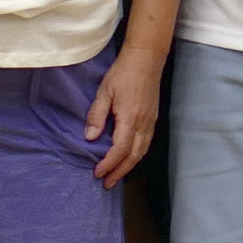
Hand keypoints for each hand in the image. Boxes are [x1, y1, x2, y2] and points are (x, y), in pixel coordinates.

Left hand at [85, 46, 164, 180]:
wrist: (146, 58)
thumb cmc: (123, 72)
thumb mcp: (104, 91)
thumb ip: (96, 116)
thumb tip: (90, 138)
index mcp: (130, 117)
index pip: (120, 149)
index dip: (109, 164)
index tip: (97, 172)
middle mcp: (144, 123)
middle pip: (134, 156)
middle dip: (120, 172)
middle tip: (107, 183)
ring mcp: (151, 121)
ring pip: (142, 151)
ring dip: (129, 166)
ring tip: (116, 175)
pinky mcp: (153, 118)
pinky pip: (146, 143)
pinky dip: (137, 155)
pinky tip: (128, 158)